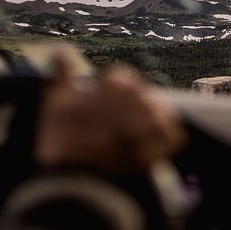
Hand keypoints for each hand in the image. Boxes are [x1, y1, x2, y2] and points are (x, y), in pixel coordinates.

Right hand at [34, 60, 186, 172]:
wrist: (77, 179)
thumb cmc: (63, 138)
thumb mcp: (56, 100)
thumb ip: (62, 72)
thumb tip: (60, 50)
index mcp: (117, 82)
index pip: (120, 79)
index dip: (107, 93)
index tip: (98, 110)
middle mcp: (141, 94)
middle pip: (139, 97)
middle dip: (128, 110)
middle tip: (111, 131)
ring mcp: (156, 118)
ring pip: (157, 114)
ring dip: (146, 124)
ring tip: (128, 142)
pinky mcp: (167, 142)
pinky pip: (174, 135)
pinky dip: (164, 141)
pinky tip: (147, 151)